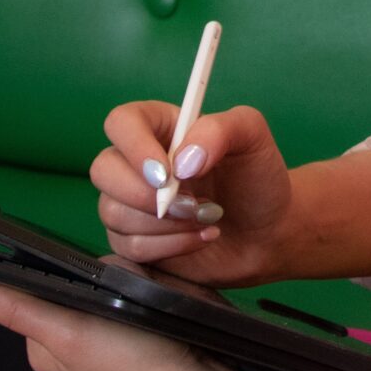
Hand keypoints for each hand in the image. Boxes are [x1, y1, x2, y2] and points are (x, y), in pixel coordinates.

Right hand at [89, 97, 297, 289]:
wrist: (267, 230)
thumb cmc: (257, 177)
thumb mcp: (252, 136)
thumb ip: (220, 130)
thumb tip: (182, 161)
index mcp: (160, 127)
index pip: (120, 123)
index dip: (135, 147)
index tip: (167, 174)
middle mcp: (137, 162)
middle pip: (103, 170)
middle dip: (147, 196)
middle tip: (192, 205)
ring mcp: (131, 202)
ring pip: (113, 213)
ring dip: (166, 225)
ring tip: (206, 218)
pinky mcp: (134, 239)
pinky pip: (129, 247)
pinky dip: (169, 247)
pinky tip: (199, 237)